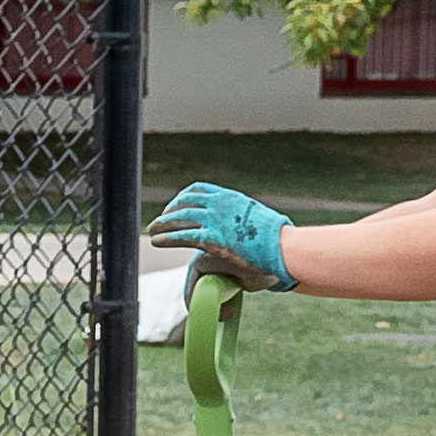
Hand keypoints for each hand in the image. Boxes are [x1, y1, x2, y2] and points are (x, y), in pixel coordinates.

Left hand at [155, 180, 295, 291]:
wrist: (284, 246)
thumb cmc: (279, 240)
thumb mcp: (261, 222)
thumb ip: (248, 223)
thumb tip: (249, 234)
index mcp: (231, 198)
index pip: (200, 189)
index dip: (184, 197)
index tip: (177, 205)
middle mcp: (220, 204)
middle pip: (186, 202)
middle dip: (170, 211)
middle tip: (160, 220)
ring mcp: (215, 220)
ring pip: (180, 218)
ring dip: (162, 224)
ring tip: (152, 231)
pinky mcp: (212, 239)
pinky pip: (182, 236)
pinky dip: (166, 238)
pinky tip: (156, 242)